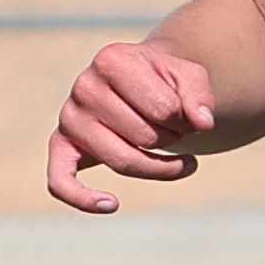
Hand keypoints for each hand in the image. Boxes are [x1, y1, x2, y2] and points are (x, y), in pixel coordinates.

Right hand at [46, 39, 214, 214]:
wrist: (136, 83)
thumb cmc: (162, 82)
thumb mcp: (189, 77)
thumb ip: (200, 95)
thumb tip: (203, 123)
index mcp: (112, 60)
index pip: (164, 109)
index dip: (186, 120)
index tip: (186, 114)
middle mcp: (84, 86)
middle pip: (145, 138)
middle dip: (172, 140)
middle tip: (175, 130)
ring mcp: (69, 117)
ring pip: (122, 163)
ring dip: (158, 167)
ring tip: (174, 159)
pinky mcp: (61, 146)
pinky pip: (61, 181)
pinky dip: (84, 199)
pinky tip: (111, 204)